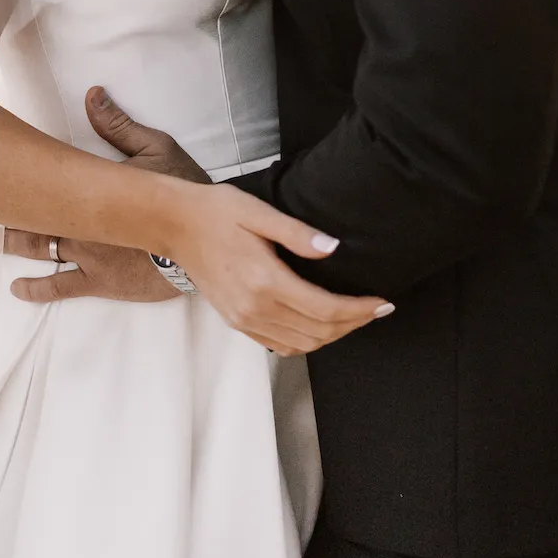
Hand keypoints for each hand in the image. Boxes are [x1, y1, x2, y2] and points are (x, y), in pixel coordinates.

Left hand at [5, 87, 212, 304]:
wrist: (201, 240)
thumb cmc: (180, 190)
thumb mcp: (156, 149)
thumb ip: (119, 125)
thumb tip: (92, 94)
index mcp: (93, 189)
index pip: (48, 181)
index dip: (21, 178)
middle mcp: (82, 222)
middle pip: (36, 215)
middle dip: (10, 211)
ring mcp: (87, 254)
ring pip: (40, 248)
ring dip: (15, 244)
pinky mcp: (99, 281)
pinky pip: (60, 286)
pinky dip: (36, 288)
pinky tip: (17, 289)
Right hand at [165, 182, 393, 356]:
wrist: (175, 226)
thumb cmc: (216, 213)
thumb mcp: (259, 212)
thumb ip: (298, 234)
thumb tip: (334, 248)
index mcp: (265, 281)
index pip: (325, 309)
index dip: (359, 310)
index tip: (383, 302)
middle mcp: (255, 308)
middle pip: (318, 332)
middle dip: (354, 324)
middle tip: (377, 309)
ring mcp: (244, 320)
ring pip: (301, 344)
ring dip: (333, 336)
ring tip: (356, 317)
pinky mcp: (237, 322)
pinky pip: (280, 345)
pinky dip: (307, 341)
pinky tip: (321, 326)